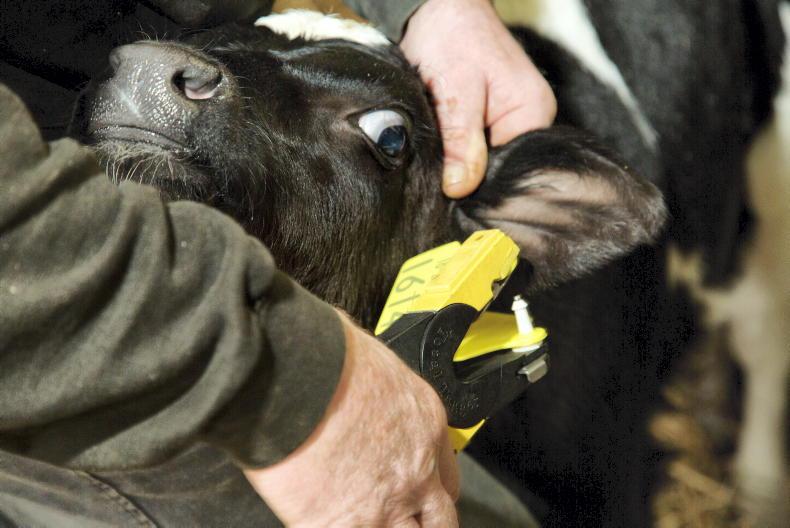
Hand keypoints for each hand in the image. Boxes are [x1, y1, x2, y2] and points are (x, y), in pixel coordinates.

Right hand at [244, 311, 459, 526]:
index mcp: (424, 425)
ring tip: (367, 519)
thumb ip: (374, 380)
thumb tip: (358, 369)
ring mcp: (382, 506)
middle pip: (440, 520)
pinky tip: (326, 521)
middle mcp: (415, 471)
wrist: (291, 375)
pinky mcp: (339, 525)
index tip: (421, 490)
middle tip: (408, 519)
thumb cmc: (325, 355)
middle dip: (426, 523)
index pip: (447, 475)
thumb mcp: (368, 355)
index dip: (432, 486)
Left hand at [400, 0, 556, 197]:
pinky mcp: (493, 118)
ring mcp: (512, 120)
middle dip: (465, 169)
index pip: (509, 171)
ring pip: (483, 158)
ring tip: (438, 143)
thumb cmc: (452, 38)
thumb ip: (461, 143)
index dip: (476, 183)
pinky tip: (441, 137)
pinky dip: (454, 145)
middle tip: (437, 162)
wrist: (440, 7)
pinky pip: (475, 145)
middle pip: (498, 167)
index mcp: (534, 115)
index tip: (447, 187)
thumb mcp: (456, 94)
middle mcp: (530, 121)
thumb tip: (459, 189)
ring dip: (457, 157)